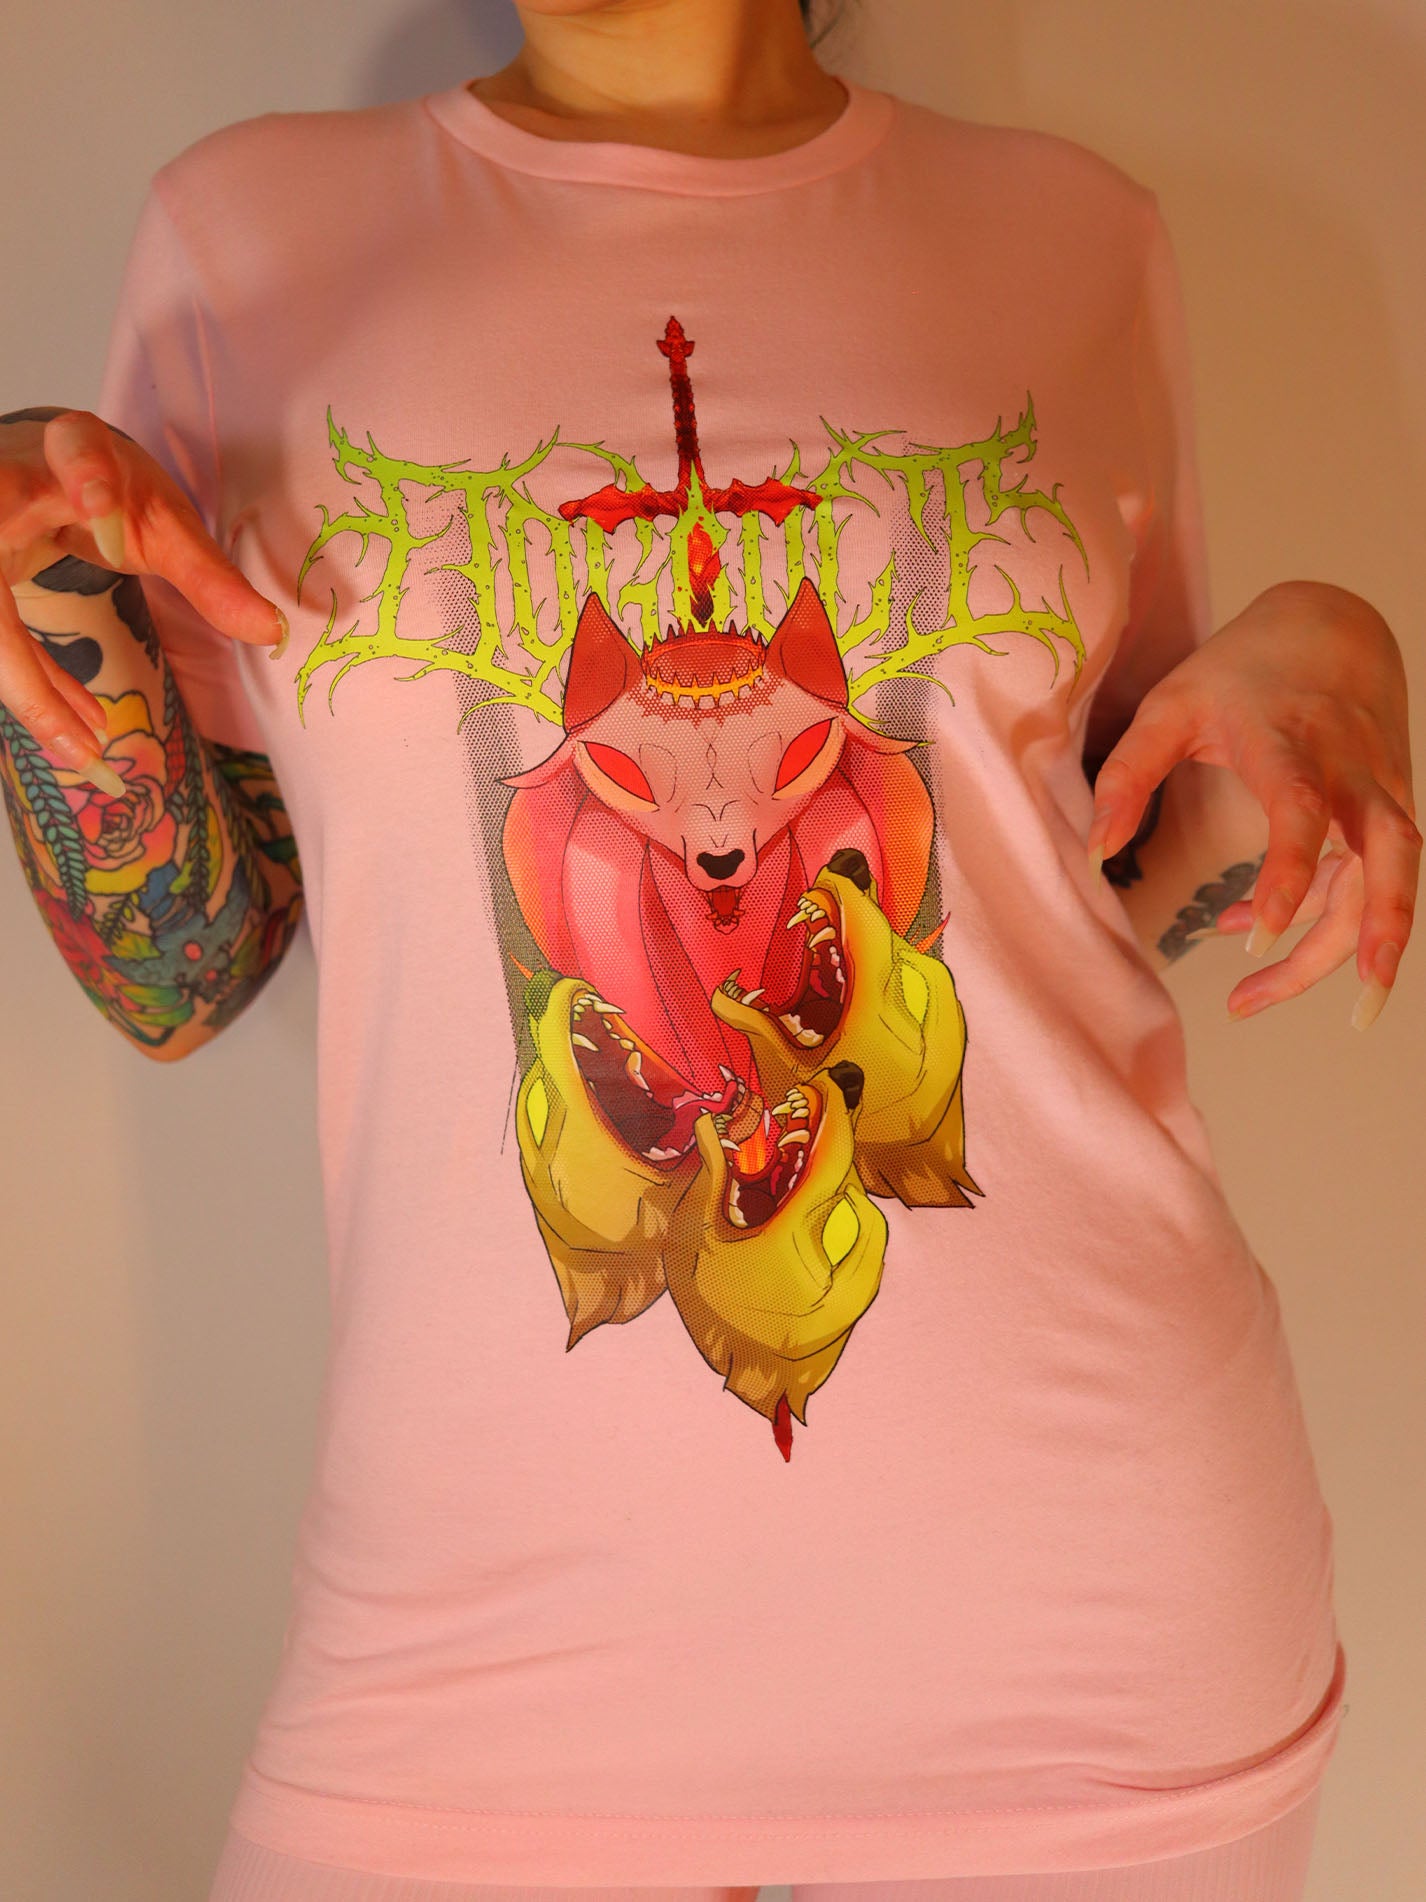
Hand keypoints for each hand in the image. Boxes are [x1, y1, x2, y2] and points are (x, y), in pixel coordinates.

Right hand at [0, 406, 286, 791]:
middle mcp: (13, 477)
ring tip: (87, 751)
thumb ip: (210, 575)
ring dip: (34, 691)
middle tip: (79, 733)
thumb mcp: (165, 521)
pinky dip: (37, 686)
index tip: (108, 519)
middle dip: (20, 655)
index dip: (87, 477)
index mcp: (73, 448)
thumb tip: (271, 632)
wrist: (53, 466)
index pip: (72, 449)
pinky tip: (79, 729)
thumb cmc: (112, 488)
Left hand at [1085, 580, 1418, 1030]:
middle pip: (1386, 858)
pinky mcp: (1392, 809)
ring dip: (1364, 948)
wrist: (1335, 625)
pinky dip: (1324, 915)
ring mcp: (1383, 792)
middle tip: (1357, 1005)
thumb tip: (1094, 855)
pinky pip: (1368, 875)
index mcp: (1291, 743)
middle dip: (1378, 931)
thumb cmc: (1241, 670)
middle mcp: (1351, 772)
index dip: (1287, 874)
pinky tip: (1251, 936)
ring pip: (1391, 880)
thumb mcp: (1169, 705)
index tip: (1258, 935)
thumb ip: (1128, 775)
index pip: (1301, 813)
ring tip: (1309, 1010)